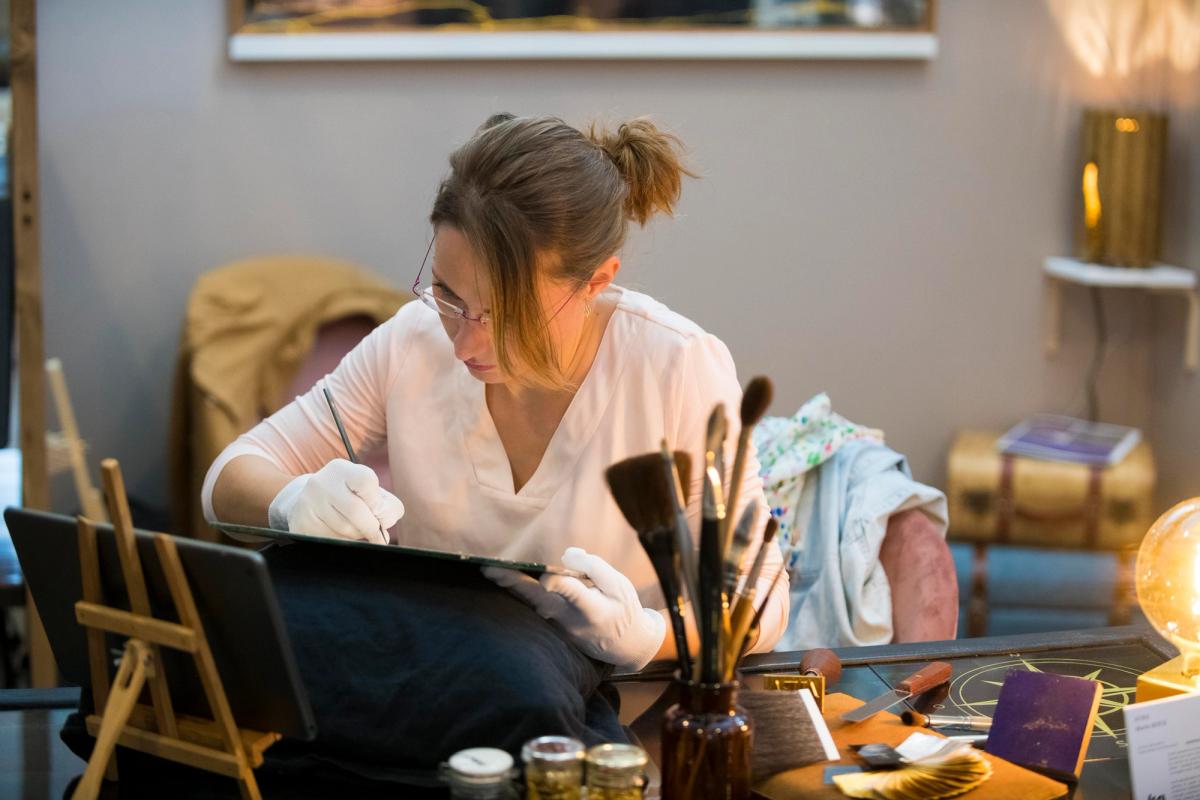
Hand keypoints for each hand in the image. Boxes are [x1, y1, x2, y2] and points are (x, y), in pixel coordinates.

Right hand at [268, 459, 403, 543]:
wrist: (308, 505)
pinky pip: (333, 540)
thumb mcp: (367, 492)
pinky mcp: (302, 524)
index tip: (379, 510)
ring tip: (357, 530)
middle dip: (372, 527)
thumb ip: (385, 506)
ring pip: (345, 529)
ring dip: (359, 536)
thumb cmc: (348, 498)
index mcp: (341, 470)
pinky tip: (342, 534)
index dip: (378, 501)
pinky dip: (346, 542)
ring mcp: (309, 504)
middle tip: (376, 532)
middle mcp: (321, 483)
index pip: (366, 480)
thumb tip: (384, 533)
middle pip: (356, 510)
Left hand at [483, 547, 665, 671]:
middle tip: (490, 568)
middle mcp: (570, 621)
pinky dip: (517, 593)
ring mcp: (558, 628)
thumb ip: (593, 566)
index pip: (574, 595)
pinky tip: (500, 578)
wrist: (626, 645)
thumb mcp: (619, 584)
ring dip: (510, 587)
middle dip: (515, 583)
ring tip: (488, 569)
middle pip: (539, 600)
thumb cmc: (622, 609)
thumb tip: (564, 557)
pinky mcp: (552, 629)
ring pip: (532, 605)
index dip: (559, 586)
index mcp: (592, 609)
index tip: (546, 577)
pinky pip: (533, 608)